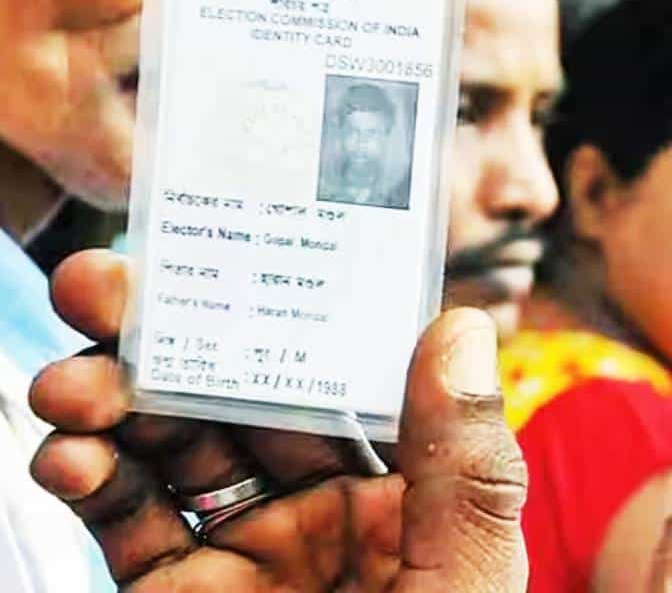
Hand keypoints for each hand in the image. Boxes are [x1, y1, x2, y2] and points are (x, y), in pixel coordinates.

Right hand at [28, 250, 527, 591]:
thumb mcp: (462, 587)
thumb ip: (465, 467)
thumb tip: (460, 327)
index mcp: (409, 497)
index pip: (343, 379)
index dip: (288, 312)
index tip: (232, 251)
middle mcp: (326, 515)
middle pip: (243, 399)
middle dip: (174, 340)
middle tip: (105, 284)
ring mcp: (247, 557)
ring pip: (173, 449)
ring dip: (115, 402)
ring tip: (71, 381)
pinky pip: (129, 524)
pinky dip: (91, 479)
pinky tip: (68, 453)